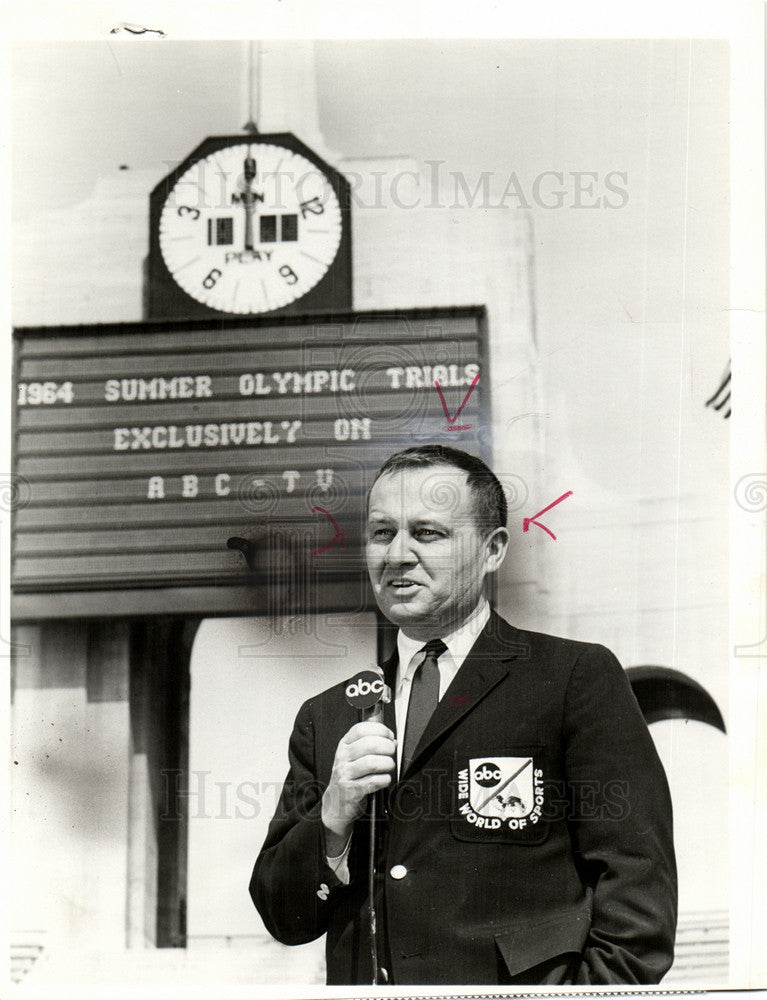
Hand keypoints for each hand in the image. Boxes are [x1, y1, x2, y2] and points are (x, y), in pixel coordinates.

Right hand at [321, 721, 396, 844]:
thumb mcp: (354, 757)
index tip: (389, 735)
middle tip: (392, 752)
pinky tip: (385, 779)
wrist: (336, 803)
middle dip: (387, 747)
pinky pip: (373, 781)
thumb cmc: (350, 777)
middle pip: (369, 744)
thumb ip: (371, 745)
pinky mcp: (351, 791)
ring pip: (372, 763)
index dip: (379, 730)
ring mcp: (345, 774)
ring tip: (389, 766)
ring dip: (387, 763)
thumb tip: (392, 740)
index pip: (360, 729)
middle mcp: (343, 758)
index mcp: (344, 745)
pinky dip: (384, 779)